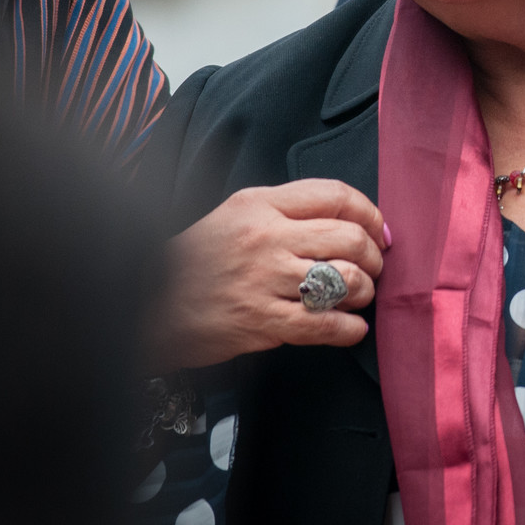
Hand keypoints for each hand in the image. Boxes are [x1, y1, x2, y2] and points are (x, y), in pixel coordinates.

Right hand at [145, 179, 387, 370]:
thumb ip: (284, 211)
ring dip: (364, 291)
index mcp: (260, 203)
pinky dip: (349, 329)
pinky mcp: (261, 321)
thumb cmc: (196, 259)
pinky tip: (351, 328)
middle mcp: (266, 236)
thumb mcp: (235, 214)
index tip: (379, 230)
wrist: (145, 302)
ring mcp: (264, 279)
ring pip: (343, 279)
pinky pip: (324, 324)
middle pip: (348, 236)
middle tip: (375, 267)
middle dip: (374, 255)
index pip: (335, 195)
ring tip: (359, 297)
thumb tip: (345, 221)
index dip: (369, 213)